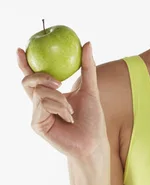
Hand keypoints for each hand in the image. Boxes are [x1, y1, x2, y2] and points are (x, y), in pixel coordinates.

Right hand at [17, 42, 109, 158]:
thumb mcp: (91, 88)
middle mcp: (40, 103)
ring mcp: (36, 114)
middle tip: (58, 82)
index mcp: (50, 95)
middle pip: (28, 81)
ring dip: (59, 99)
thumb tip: (88, 43)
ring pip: (39, 92)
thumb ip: (87, 67)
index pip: (34, 76)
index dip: (24, 63)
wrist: (93, 142)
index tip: (22, 49)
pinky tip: (68, 117)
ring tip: (71, 111)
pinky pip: (43, 104)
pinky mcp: (36, 123)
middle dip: (41, 76)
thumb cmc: (92, 119)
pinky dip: (58, 107)